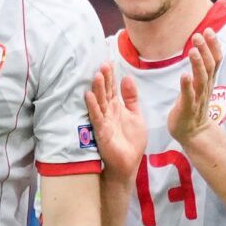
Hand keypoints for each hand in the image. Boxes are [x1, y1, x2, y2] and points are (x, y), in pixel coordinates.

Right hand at [83, 65, 142, 179]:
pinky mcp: (101, 131)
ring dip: (97, 90)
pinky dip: (93, 107)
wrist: (128, 164)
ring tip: (97, 75)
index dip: (111, 76)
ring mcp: (103, 121)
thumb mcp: (136, 115)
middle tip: (103, 64)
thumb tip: (127, 78)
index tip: (109, 62)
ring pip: (99, 102)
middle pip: (105, 92)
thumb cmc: (131, 141)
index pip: (112, 88)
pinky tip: (89, 96)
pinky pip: (96, 117)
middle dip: (104, 79)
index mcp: (116, 107)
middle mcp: (108, 112)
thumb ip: (131, 98)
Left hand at [165, 28, 222, 146]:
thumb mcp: (199, 84)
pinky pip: (188, 95)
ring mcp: (197, 98)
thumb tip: (200, 49)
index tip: (208, 30)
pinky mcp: (187, 108)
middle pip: (209, 66)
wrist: (193, 132)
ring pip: (201, 79)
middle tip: (198, 35)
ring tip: (192, 51)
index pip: (215, 60)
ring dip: (197, 64)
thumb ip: (201, 68)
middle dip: (205, 49)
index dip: (213, 45)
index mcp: (208, 81)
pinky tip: (184, 75)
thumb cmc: (193, 105)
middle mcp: (205, 87)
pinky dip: (187, 85)